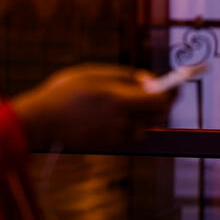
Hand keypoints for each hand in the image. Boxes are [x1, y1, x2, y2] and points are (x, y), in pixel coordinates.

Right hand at [10, 63, 171, 150]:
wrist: (41, 123)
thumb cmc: (65, 92)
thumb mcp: (95, 73)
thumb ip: (126, 77)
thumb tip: (150, 81)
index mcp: (121, 102)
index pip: (161, 101)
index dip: (173, 91)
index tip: (178, 82)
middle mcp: (123, 123)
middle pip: (157, 115)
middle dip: (158, 101)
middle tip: (150, 87)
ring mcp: (116, 138)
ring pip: (143, 125)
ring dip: (140, 113)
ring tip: (120, 99)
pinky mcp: (109, 146)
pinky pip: (128, 133)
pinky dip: (126, 122)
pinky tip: (107, 112)